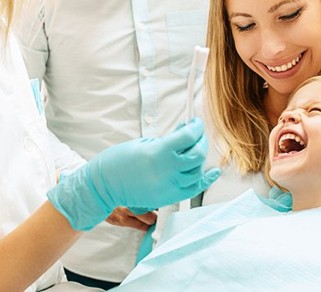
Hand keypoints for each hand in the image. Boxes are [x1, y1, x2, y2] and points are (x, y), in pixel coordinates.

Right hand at [47, 118, 220, 230]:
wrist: (105, 185)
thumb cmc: (120, 160)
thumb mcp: (144, 143)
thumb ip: (168, 138)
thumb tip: (186, 130)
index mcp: (159, 153)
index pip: (188, 136)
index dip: (195, 127)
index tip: (195, 122)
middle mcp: (168, 171)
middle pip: (197, 153)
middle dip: (200, 140)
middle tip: (196, 134)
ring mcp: (169, 186)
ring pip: (197, 170)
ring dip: (200, 157)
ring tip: (195, 148)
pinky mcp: (169, 198)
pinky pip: (194, 189)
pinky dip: (206, 179)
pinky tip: (214, 171)